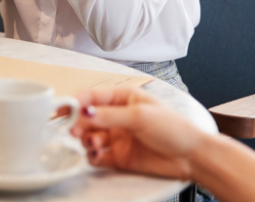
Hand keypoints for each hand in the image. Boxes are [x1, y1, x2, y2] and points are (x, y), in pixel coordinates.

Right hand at [69, 87, 206, 179]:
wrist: (192, 157)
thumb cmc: (175, 129)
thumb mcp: (140, 116)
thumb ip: (109, 115)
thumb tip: (84, 112)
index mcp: (124, 98)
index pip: (94, 96)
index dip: (76, 101)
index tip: (63, 107)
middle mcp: (119, 117)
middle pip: (88, 118)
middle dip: (79, 123)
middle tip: (74, 129)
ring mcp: (118, 137)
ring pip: (90, 137)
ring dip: (87, 140)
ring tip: (93, 144)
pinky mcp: (119, 157)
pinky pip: (97, 156)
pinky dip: (93, 156)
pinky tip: (97, 155)